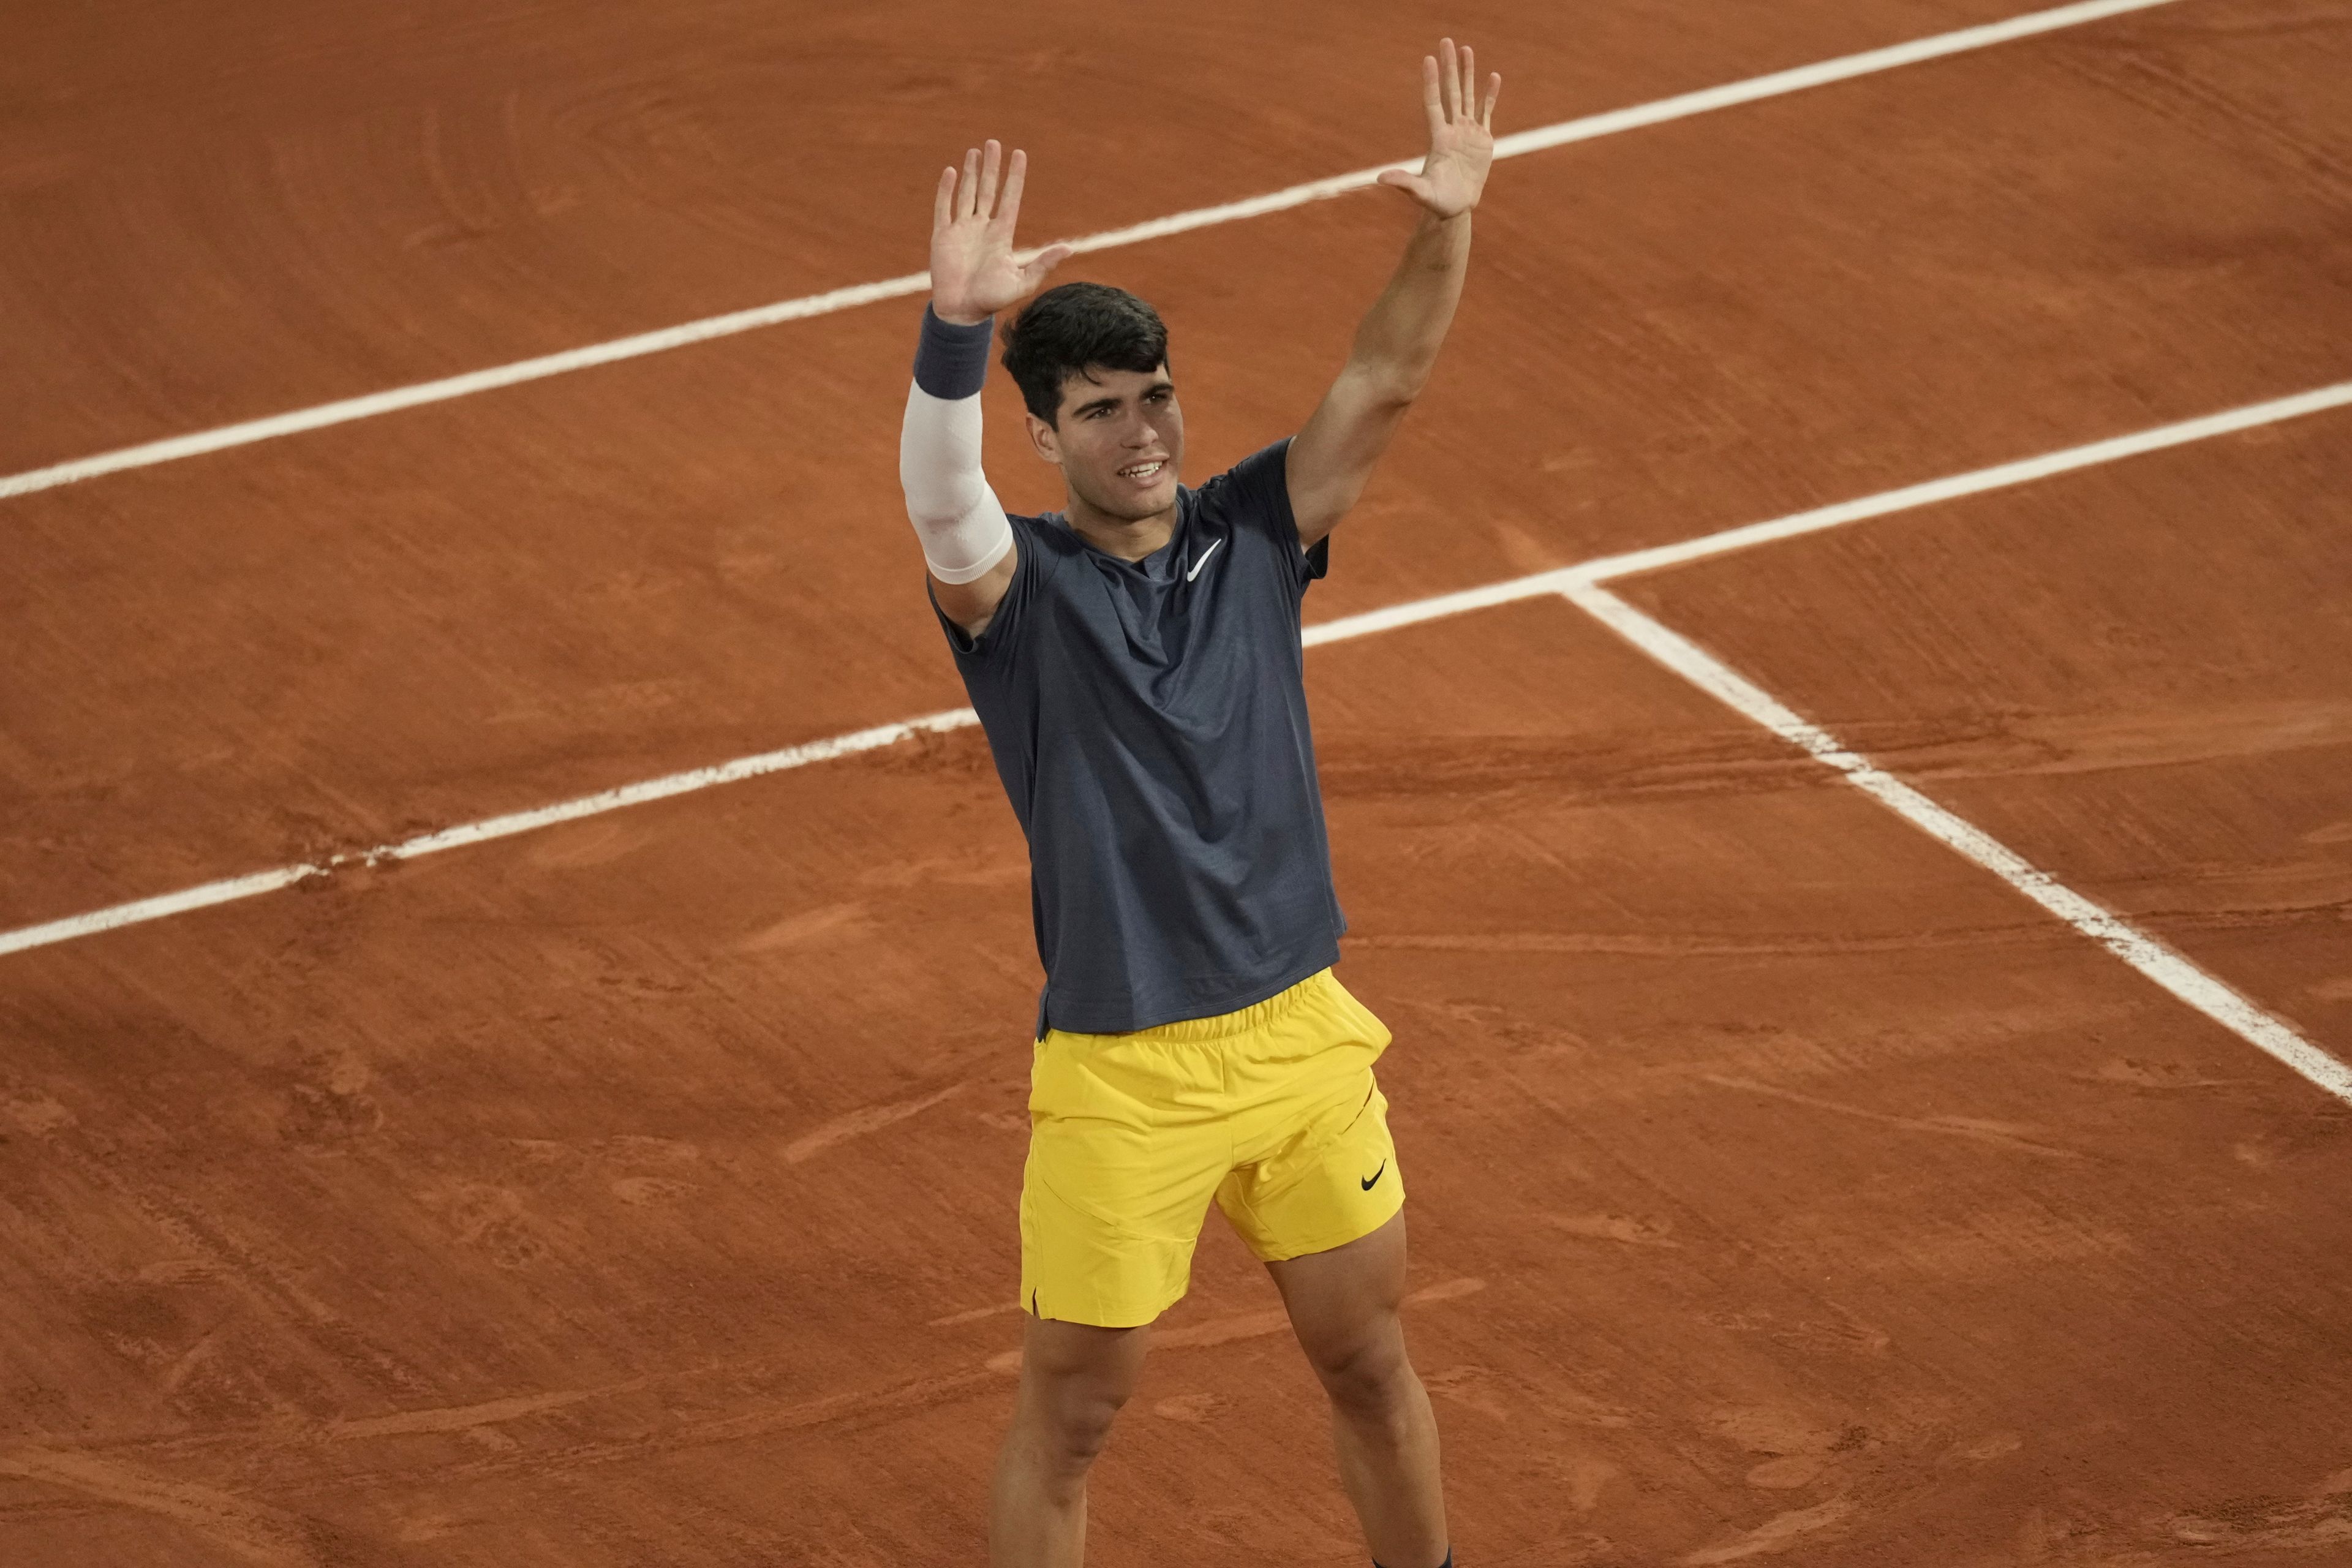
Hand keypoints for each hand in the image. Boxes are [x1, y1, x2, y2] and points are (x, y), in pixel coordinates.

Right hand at [930, 140, 1072, 325]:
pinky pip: (944, 207)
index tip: (1019, 154)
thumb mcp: (1023, 282)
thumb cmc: (992, 300)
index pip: (1010, 198)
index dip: (1014, 176)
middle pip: (988, 189)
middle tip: (993, 143)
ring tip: (975, 152)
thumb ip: (1043, 264)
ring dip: (970, 172)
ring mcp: (961, 230)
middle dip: (991, 167)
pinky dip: (946, 190)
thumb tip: (1070, 248)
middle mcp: (982, 227)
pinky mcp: (942, 236)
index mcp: (1001, 234)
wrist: (962, 312)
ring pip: (967, 193)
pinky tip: (950, 171)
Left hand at [1377, 39, 1499, 219]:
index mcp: (1439, 138)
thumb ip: (1404, 183)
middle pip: (1450, 92)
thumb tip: (1379, 179)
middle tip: (1446, 41)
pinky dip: (1490, 95)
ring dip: (1468, 73)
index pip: (1433, 103)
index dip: (1431, 82)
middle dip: (1449, 68)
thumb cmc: (1437, 202)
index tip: (1429, 59)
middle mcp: (1452, 129)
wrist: (1456, 208)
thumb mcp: (1421, 193)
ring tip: (1466, 49)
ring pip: (1467, 96)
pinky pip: (1486, 111)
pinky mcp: (1482, 139)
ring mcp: (1467, 132)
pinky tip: (1493, 77)